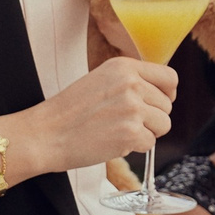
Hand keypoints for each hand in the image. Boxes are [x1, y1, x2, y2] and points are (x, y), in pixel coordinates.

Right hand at [4, 56, 175, 178]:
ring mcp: (133, 108)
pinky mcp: (131, 133)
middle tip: (124, 122)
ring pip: (163, 125)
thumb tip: (161, 93)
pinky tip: (112, 142)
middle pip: (167, 105)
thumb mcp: (100, 80)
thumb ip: (129, 82)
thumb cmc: (69, 112)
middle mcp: (132, 84)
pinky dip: (134, 148)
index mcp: (124, 67)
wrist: (44, 134)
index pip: (170, 77)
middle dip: (151, 117)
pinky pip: (150, 143)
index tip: (159, 103)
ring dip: (146, 133)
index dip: (167, 94)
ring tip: (118, 131)